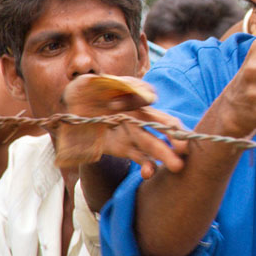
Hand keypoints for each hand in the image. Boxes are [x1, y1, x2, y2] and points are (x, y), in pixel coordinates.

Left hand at [59, 76, 186, 177]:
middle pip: (161, 125)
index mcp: (131, 96)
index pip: (148, 97)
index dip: (145, 102)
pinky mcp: (126, 148)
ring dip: (166, 155)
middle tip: (184, 149)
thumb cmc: (83, 91)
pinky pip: (141, 157)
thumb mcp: (88, 82)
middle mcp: (138, 115)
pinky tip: (149, 173)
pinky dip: (147, 166)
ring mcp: (133, 133)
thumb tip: (142, 94)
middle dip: (175, 137)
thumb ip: (107, 84)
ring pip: (154, 144)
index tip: (129, 106)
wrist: (70, 109)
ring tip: (177, 166)